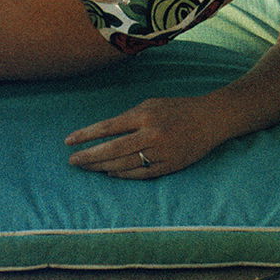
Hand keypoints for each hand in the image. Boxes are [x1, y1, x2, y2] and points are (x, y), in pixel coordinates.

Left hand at [66, 94, 230, 179]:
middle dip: (89, 156)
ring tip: (87, 167)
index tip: (69, 142)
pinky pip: (141, 174)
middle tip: (72, 161)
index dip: (86, 135)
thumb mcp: (151, 104)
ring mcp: (161, 152)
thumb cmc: (177, 108)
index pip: (107, 127)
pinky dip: (123, 175)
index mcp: (144, 115)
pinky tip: (110, 173)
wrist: (211, 119)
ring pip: (125, 164)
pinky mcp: (170, 166)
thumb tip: (104, 133)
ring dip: (102, 167)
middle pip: (112, 150)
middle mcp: (151, 134)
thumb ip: (129, 117)